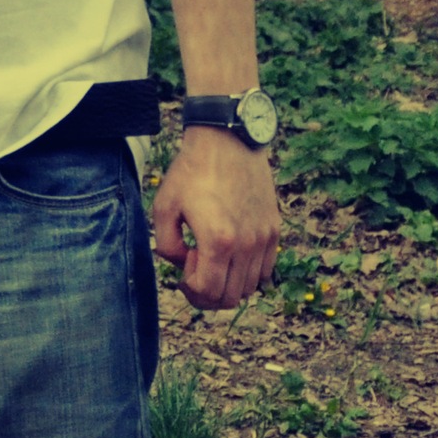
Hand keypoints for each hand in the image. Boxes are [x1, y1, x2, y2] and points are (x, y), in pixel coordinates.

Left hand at [150, 128, 279, 310]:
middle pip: (230, 297)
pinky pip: (265, 269)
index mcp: (219, 241)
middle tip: (195, 265)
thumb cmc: (191, 171)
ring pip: (249, 287)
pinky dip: (247, 272)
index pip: (209, 293)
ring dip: (228, 282)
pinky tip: (231, 251)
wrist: (227, 140)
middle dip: (207, 292)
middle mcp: (247, 245)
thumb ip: (167, 247)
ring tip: (213, 255)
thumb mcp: (163, 207)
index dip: (191, 289)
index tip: (185, 264)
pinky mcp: (274, 229)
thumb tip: (185, 266)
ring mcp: (265, 238)